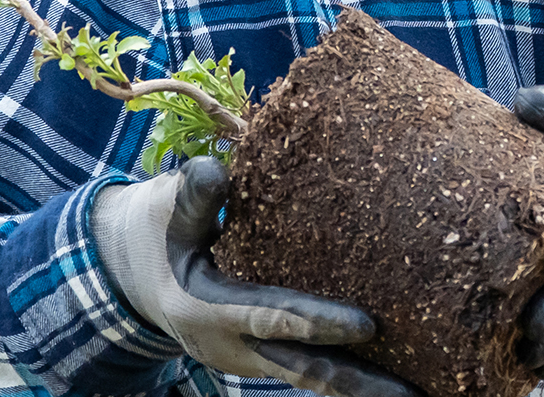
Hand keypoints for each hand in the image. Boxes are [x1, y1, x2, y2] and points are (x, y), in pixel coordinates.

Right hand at [92, 158, 418, 396]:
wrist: (126, 271)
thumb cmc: (152, 230)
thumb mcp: (163, 209)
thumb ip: (192, 194)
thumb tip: (218, 169)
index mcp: (208, 310)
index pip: (274, 317)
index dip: (319, 321)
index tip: (368, 326)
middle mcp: (232, 346)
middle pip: (305, 370)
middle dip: (359, 384)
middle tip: (413, 396)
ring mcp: (248, 356)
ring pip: (311, 374)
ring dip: (361, 385)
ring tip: (417, 392)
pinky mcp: (261, 353)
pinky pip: (308, 365)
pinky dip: (346, 369)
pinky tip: (389, 370)